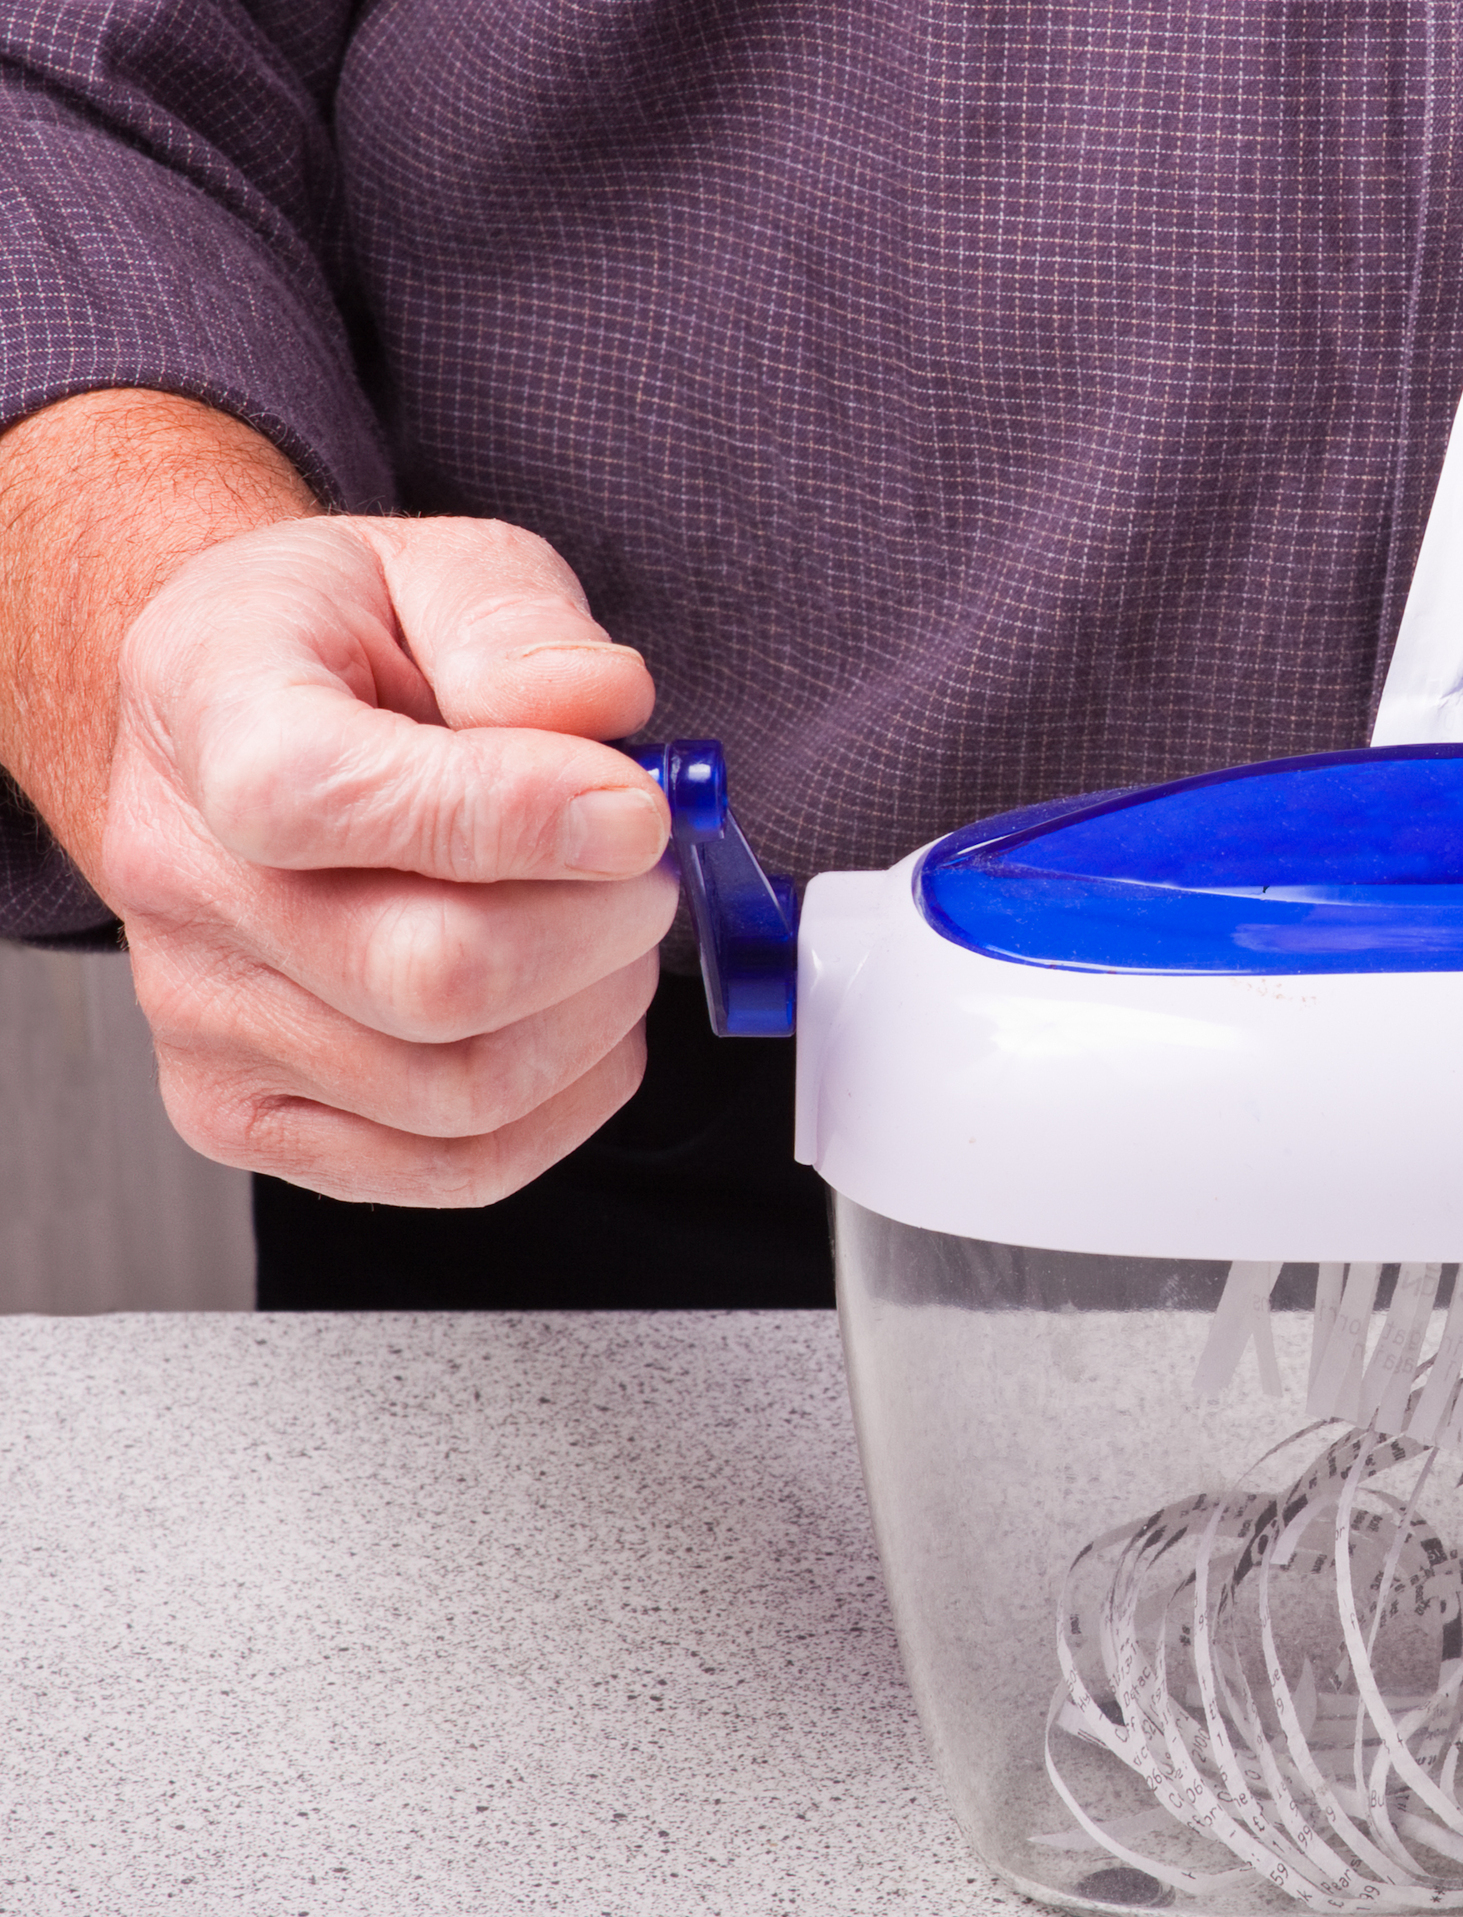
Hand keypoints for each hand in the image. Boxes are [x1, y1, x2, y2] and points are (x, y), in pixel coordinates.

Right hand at [0, 392, 673, 1204]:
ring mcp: (202, 1015)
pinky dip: (568, 1100)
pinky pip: (454, 1165)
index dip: (513, 815)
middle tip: (646, 867)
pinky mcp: (244, 1114)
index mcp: (205, 709)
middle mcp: (180, 878)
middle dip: (600, 926)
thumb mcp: (437, 569)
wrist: (231, 732)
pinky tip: (579, 1014)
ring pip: (460, 1088)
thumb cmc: (340, 652)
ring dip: (598, 1014)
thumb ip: (520, 624)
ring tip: (612, 926)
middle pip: (430, 976)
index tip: (634, 806)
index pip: (327, 798)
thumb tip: (597, 705)